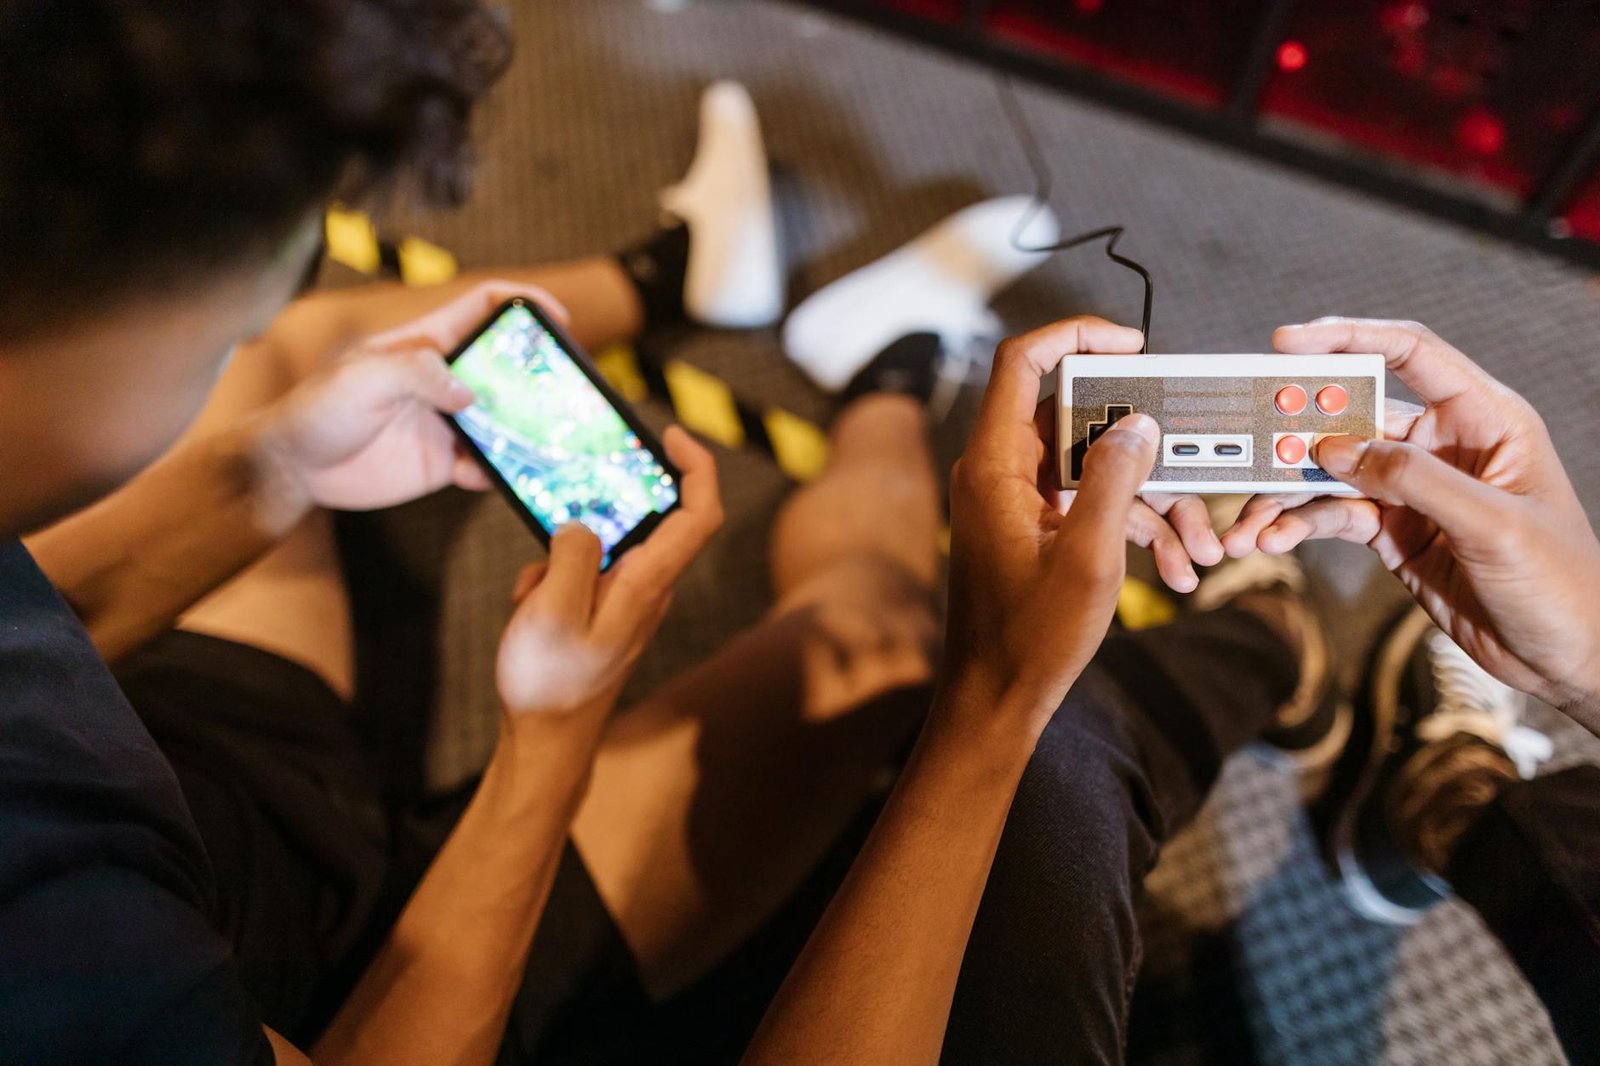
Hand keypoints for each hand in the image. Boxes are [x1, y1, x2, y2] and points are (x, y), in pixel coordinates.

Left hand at [256, 281, 568, 512]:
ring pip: (505, 422)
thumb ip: (417, 375)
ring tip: (539, 445)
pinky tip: (481, 476)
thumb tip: (470, 395)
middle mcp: (445, 380)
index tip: (558, 318)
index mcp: (428, 345)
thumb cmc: (318, 408)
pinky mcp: (443, 462)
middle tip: (565, 396)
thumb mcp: (362, 378)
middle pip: (508, 369)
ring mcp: (448, 422)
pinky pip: (485, 466)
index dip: (523, 305)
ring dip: (525, 433)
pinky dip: (494, 473)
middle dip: (540, 378)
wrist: (293, 467)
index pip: (484, 308)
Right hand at [495, 426, 722, 720]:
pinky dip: (554, 580)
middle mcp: (650, 590)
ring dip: (562, 556)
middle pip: (652, 521)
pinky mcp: (607, 615)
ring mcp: (630, 604)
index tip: (672, 435)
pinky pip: (584, 575)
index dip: (698, 466)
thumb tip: (582, 525)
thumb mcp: (549, 609)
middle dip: (603, 507)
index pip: (700, 514)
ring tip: (530, 593)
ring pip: (603, 548)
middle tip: (564, 504)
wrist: (548, 744)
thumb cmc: (549, 684)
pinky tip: (529, 607)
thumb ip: (571, 555)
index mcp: (647, 584)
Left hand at [942, 316, 1161, 741]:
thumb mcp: (1088, 556)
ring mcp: (1016, 502)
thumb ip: (1114, 479)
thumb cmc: (1029, 638)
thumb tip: (1138, 422)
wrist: (994, 702)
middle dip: (1145, 451)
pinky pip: (1088, 507)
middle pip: (1078, 421)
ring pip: (1095, 470)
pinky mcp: (1033, 530)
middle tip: (1195, 475)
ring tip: (1200, 550)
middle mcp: (999, 473)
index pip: (1021, 362)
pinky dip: (1133, 530)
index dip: (1075, 336)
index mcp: (994, 465)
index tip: (1133, 344)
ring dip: (1152, 503)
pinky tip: (1178, 570)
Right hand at [1221, 318, 1599, 726]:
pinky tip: (1270, 540)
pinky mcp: (1394, 532)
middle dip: (1295, 432)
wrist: (1570, 656)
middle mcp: (1443, 445)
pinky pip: (1333, 517)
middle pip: (1354, 415)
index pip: (1410, 354)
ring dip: (1285, 495)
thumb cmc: (1563, 581)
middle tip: (1246, 447)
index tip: (1287, 341)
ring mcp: (1414, 490)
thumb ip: (1413, 480)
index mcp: (1484, 418)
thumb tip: (1334, 449)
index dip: (1349, 338)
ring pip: (1332, 473)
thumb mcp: (1492, 524)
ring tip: (1248, 524)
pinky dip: (1297, 526)